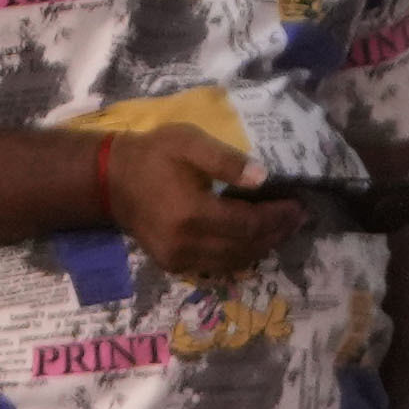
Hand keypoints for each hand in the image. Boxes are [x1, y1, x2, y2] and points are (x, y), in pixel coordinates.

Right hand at [98, 121, 311, 275]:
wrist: (109, 180)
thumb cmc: (152, 156)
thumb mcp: (188, 142)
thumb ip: (226, 160)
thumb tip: (263, 177)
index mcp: (191, 214)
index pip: (249, 224)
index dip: (279, 217)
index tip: (299, 205)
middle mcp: (185, 243)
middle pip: (247, 247)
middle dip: (277, 233)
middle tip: (298, 218)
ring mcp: (177, 259)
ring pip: (234, 261)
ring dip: (263, 246)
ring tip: (283, 228)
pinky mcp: (172, 264)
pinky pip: (217, 265)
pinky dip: (241, 254)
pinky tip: (255, 238)